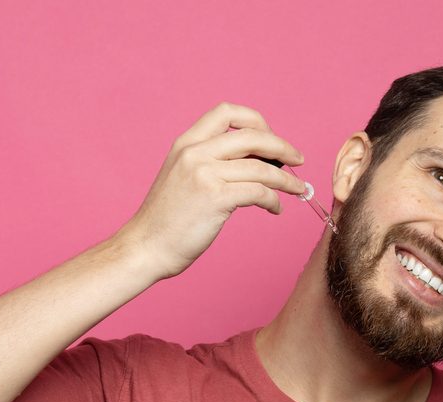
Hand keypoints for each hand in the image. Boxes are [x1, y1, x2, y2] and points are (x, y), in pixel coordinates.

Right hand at [119, 102, 306, 279]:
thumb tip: (251, 162)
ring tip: (297, 189)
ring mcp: (205, 174)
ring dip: (286, 179)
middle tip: (297, 160)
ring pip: (262, 167)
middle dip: (282, 146)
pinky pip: (258, 192)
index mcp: (186, 143)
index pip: (227, 112)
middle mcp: (195, 153)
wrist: (145, 247)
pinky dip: (274, 200)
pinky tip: (275, 209)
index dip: (256, 121)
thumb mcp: (180, 177)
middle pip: (253, 136)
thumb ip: (206, 163)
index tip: (270, 138)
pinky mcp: (215, 198)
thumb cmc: (165, 221)